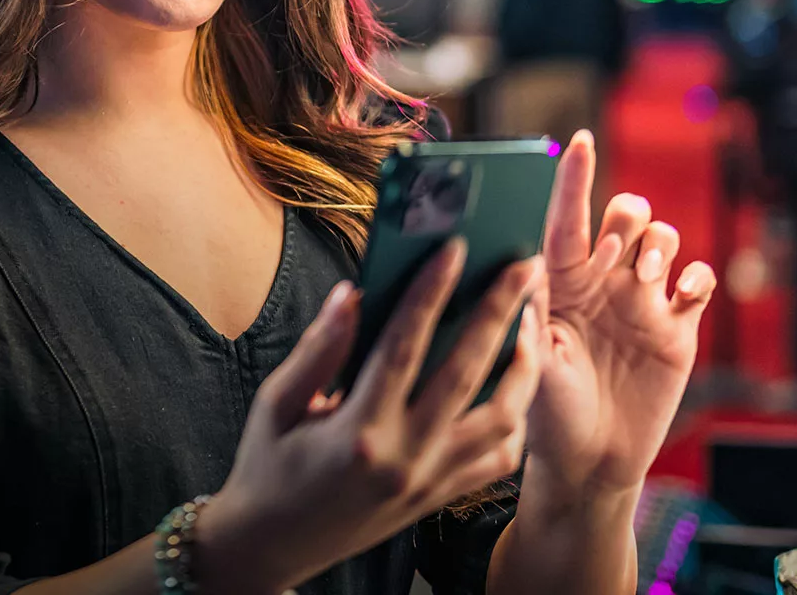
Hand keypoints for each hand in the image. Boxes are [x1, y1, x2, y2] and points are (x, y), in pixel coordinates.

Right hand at [205, 242, 545, 593]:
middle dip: (501, 313)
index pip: (404, 346)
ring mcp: (427, 482)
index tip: (454, 250)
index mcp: (356, 430)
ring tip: (529, 326)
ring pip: (500, 419)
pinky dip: (513, 421)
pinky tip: (512, 387)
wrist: (270, 546)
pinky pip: (496, 459)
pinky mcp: (438, 498)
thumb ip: (319, 349)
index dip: (431, 292)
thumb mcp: (277, 404)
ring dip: (521, 368)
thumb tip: (350, 294)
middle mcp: (402, 458)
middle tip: (525, 268)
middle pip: (468, 373)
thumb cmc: (267, 470)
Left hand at [527, 130, 715, 496]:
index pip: (567, 217)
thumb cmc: (549, 413)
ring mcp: (642, 300)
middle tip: (623, 251)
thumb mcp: (533, 363)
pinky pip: (699, 280)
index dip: (573, 177)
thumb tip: (523, 266)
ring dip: (661, 246)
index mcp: (559, 280)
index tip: (578, 139)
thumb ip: (533, 317)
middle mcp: (602, 281)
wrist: (593, 461)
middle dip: (629, 217)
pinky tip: (682, 296)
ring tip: (649, 279)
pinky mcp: (677, 325)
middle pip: (625, 215)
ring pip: (663, 237)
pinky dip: (697, 277)